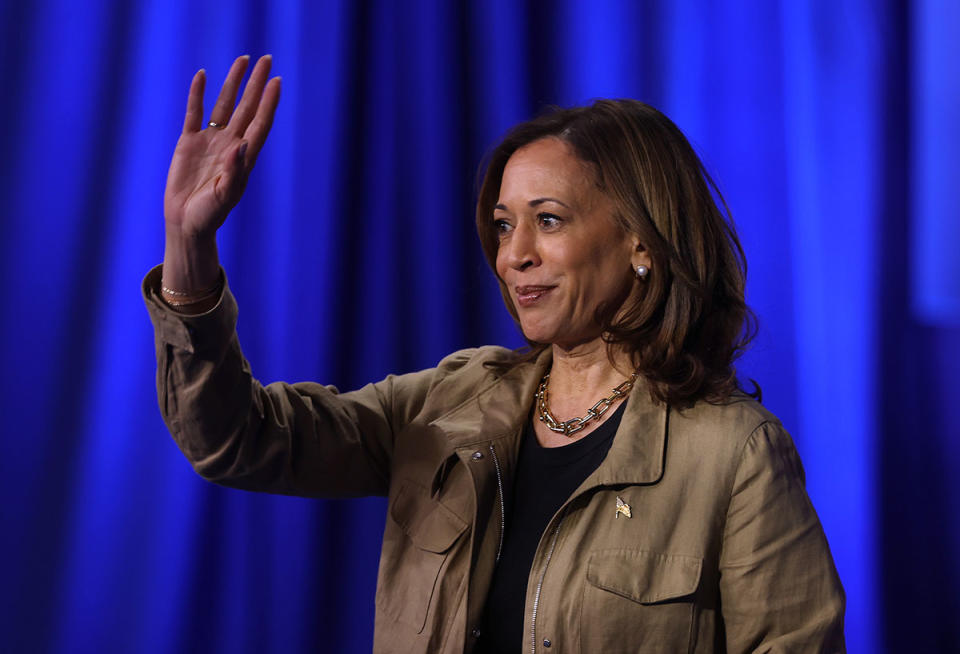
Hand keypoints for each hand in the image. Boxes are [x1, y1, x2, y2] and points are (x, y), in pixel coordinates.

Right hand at [164, 54, 280, 237]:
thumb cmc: (210, 214)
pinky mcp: (189, 142)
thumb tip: (242, 143)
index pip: (260, 123)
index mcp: (244, 157)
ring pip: (225, 104)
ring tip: (243, 60)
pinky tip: (203, 76)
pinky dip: (198, 94)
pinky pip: (195, 112)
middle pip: (247, 106)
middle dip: (256, 83)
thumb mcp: (224, 196)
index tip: (277, 81)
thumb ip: (234, 171)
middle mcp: (231, 143)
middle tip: (267, 58)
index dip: (269, 102)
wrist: (186, 222)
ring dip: (233, 82)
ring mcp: (210, 141)